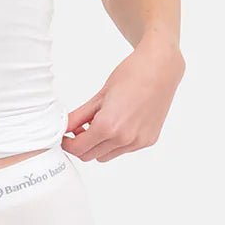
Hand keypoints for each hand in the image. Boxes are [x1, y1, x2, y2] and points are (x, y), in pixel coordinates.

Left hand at [62, 34, 184, 162]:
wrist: (160, 69)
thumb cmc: (132, 75)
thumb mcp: (98, 96)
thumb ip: (79, 116)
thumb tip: (64, 128)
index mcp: (108, 126)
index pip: (78, 149)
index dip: (67, 144)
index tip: (64, 136)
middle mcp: (124, 139)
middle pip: (91, 156)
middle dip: (80, 145)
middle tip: (78, 129)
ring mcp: (138, 142)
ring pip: (107, 155)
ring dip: (98, 146)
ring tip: (99, 124)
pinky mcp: (148, 141)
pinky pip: (124, 150)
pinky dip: (115, 142)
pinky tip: (118, 123)